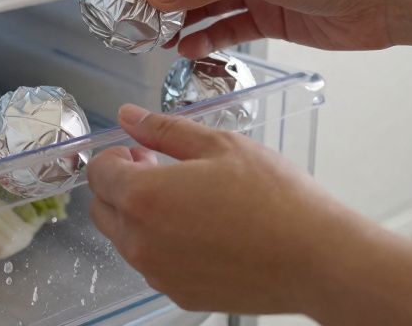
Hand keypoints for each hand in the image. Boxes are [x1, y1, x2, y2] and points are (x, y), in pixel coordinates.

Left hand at [86, 104, 368, 314]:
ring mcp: (158, 273)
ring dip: (141, 216)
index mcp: (144, 197)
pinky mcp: (179, 294)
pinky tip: (203, 230)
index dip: (115, 156)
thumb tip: (128, 116)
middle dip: (121, 185)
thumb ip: (163, 130)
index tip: (141, 152)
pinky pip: (154, 264)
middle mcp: (140, 242)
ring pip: (126, 239)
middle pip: (102, 209)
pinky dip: (164, 245)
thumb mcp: (219, 145)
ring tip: (189, 200)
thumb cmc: (273, 197)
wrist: (315, 257)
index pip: (96, 173)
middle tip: (160, 170)